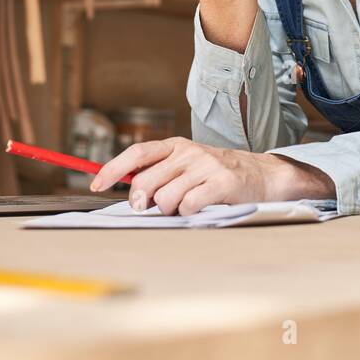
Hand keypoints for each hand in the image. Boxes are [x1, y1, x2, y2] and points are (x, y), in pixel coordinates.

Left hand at [90, 136, 332, 214]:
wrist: (263, 175)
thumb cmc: (218, 175)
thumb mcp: (188, 165)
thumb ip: (161, 174)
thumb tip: (129, 191)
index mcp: (176, 146)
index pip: (136, 154)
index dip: (112, 169)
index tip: (95, 185)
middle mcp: (189, 152)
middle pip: (146, 181)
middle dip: (142, 201)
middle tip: (150, 208)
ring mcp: (205, 166)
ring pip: (165, 198)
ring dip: (170, 210)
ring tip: (185, 206)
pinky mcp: (221, 183)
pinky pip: (189, 206)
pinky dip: (189, 213)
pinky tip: (200, 207)